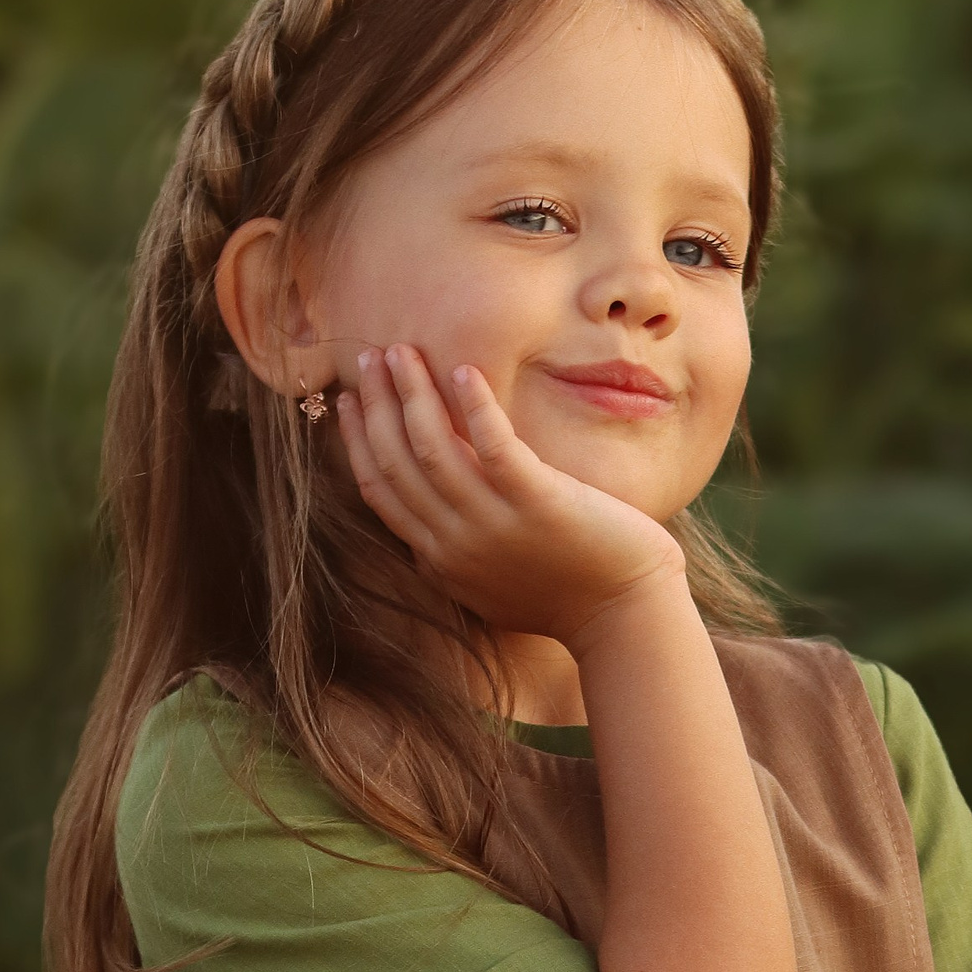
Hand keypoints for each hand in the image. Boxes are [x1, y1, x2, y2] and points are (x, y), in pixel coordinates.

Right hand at [336, 343, 683, 647]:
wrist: (621, 618)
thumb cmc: (565, 598)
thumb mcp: (488, 585)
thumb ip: (454, 556)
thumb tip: (425, 539)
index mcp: (439, 557)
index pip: (381, 489)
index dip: (358, 440)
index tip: (349, 401)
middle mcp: (455, 542)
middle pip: (397, 462)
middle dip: (377, 405)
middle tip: (370, 358)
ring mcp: (493, 524)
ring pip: (432, 449)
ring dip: (412, 394)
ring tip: (403, 352)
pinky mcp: (537, 504)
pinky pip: (493, 446)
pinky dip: (474, 407)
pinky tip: (465, 369)